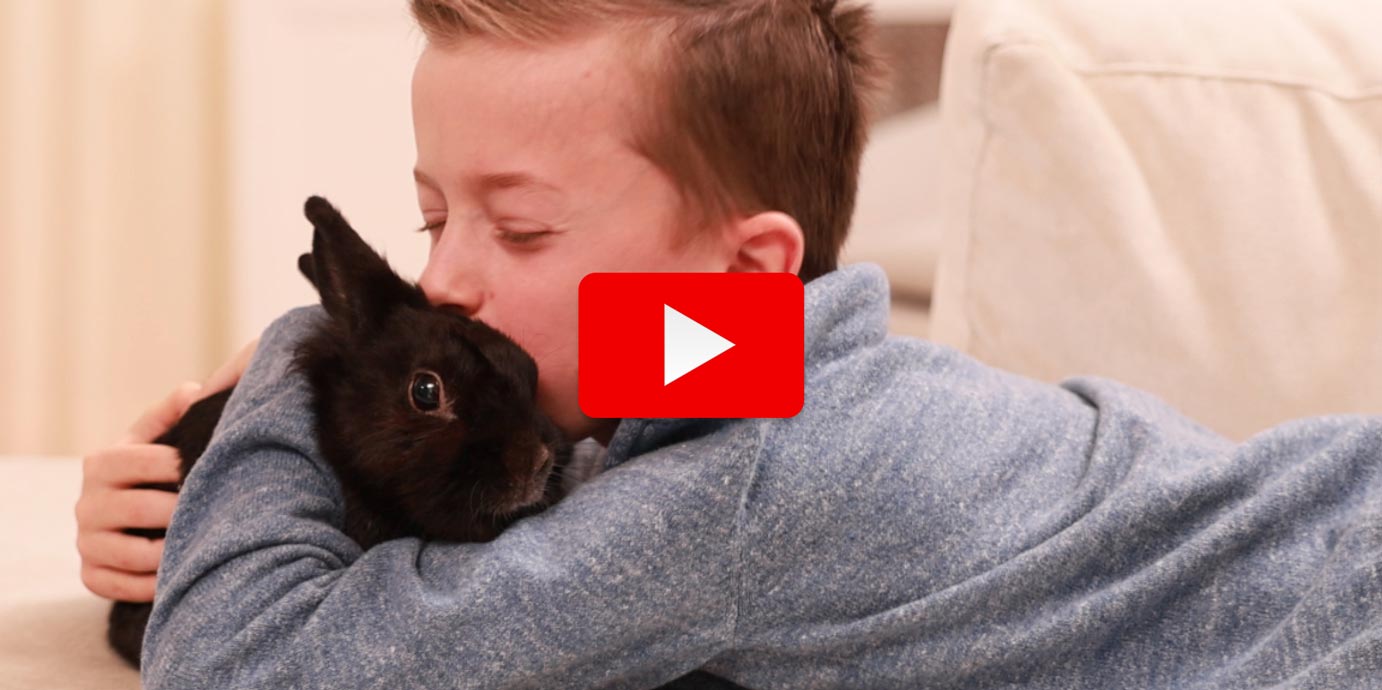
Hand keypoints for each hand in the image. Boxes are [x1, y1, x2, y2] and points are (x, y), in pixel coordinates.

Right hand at [75, 338, 258, 601]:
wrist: (138, 517)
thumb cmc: (161, 468)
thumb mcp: (163, 436)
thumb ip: (176, 412)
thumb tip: (195, 392)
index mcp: (102, 462)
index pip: (139, 459)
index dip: (178, 463)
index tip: (217, 466)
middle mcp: (86, 502)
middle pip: (138, 509)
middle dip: (183, 511)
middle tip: (223, 512)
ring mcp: (86, 542)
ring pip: (132, 554)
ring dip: (174, 552)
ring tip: (210, 545)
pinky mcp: (91, 576)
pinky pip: (120, 587)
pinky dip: (154, 585)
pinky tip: (186, 575)